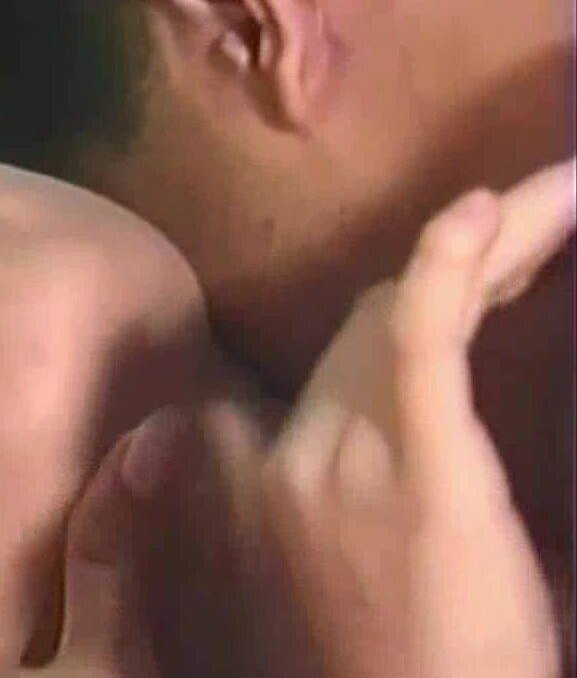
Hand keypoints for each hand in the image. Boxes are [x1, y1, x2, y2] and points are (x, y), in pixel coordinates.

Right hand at [260, 159, 574, 677]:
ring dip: (489, 247)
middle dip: (459, 262)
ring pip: (403, 314)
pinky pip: (422, 342)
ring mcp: (347, 460)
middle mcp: (297, 456)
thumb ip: (362, 485)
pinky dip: (449, 267)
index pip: (341, 356)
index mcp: (281, 478)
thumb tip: (407, 426)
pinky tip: (485, 213)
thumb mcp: (363, 567)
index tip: (482, 268)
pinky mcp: (420, 471)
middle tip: (539, 216)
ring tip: (557, 198)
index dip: (413, 298)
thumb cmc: (418, 666)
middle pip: (368, 323)